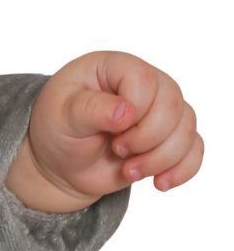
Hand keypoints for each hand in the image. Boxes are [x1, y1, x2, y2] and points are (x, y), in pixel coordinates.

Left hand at [5, 53, 202, 212]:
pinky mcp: (168, 138)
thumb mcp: (60, 116)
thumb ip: (90, 109)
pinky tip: (159, 183)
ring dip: (161, 158)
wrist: (61, 163)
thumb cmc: (57, 129)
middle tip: (118, 151)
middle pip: (173, 105)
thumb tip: (126, 111)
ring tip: (129, 171)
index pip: (145, 80)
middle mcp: (145, 84)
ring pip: (186, 129)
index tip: (110, 132)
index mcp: (115, 68)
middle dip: (147, 138)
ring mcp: (159, 111)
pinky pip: (194, 149)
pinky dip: (182, 169)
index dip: (135, 110)